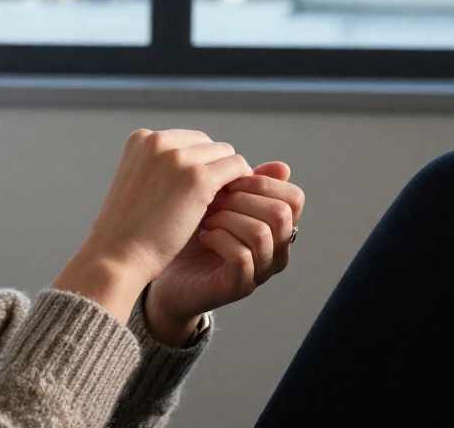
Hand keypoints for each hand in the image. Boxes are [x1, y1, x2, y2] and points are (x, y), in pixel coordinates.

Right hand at [53, 130, 252, 321]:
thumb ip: (162, 166)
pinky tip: (225, 208)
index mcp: (141, 139)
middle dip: (213, 168)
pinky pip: (237, 168)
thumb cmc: (128, 228)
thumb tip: (204, 164)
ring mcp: (178, 157)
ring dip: (226, 178)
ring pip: (225, 153)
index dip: (197, 164)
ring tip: (214, 206)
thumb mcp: (138, 183)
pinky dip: (238, 185)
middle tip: (209, 200)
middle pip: (208, 144)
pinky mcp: (198, 178)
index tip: (196, 190)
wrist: (118, 255)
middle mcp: (158, 140)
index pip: (187, 140)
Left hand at [145, 162, 304, 342]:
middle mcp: (276, 251)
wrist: (160, 265)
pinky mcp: (239, 286)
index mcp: (277, 227)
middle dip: (242, 198)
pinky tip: (202, 235)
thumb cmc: (187, 228)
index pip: (294, 198)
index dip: (262, 182)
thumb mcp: (216, 199)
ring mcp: (260, 271)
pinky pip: (242, 257)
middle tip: (211, 199)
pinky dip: (218, 239)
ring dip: (227, 218)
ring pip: (261, 233)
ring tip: (204, 217)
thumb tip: (282, 166)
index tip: (227, 179)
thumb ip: (245, 183)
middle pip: (281, 213)